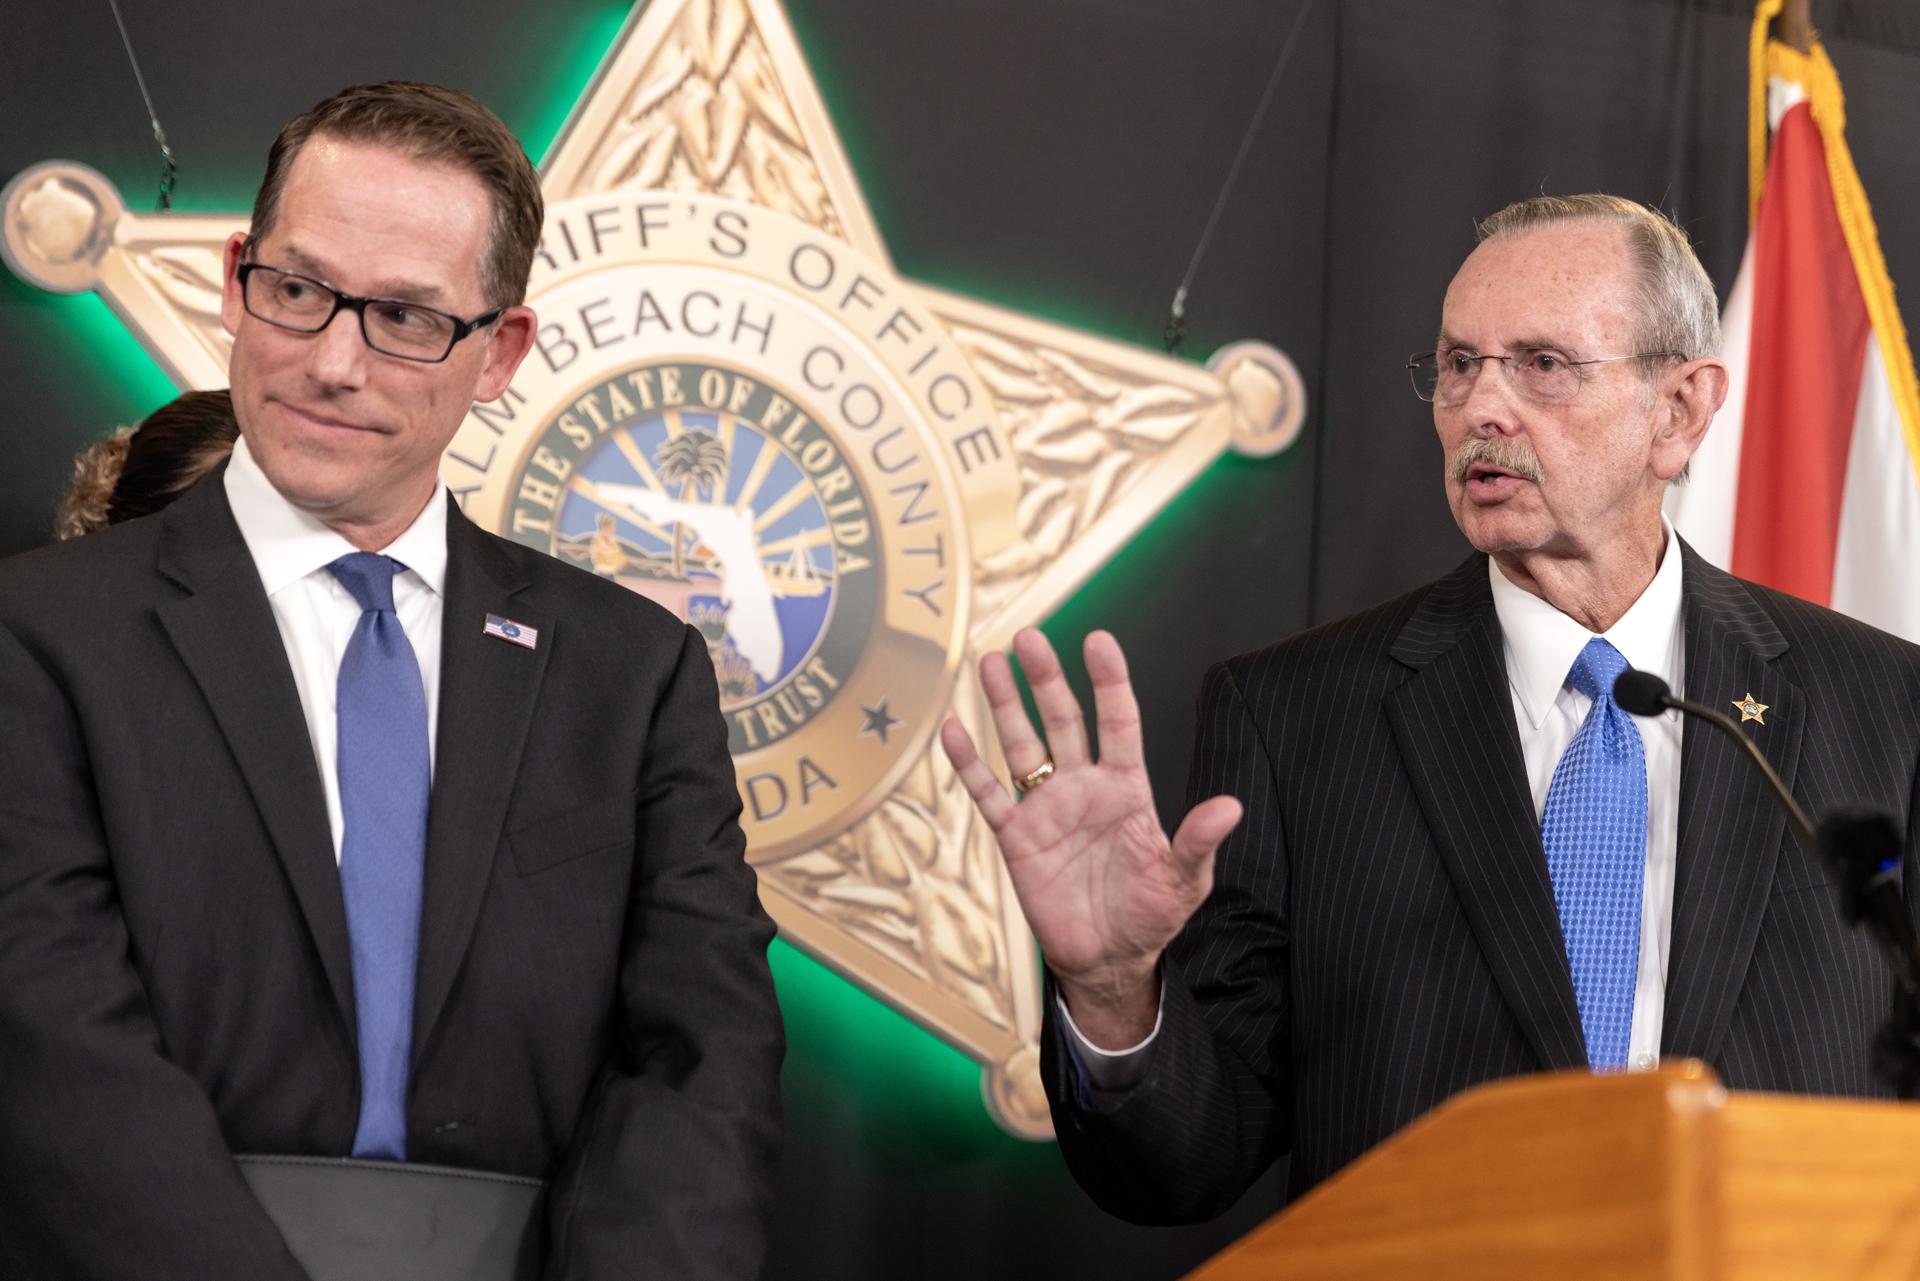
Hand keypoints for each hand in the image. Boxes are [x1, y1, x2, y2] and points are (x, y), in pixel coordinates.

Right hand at [940, 628, 1241, 1046]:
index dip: (1109, 682)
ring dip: (1005, 705)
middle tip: (1028, 637)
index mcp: (1127, 788)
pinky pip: (988, 794)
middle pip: (1063, 721)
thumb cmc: (1150, 914)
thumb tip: (1230, 806)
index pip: (1118, 722)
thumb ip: (1198, 841)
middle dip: (1045, 680)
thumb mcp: (1183, 880)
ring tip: (989, 662)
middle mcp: (1084, 786)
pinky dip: (969, 764)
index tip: (1098, 641)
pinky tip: (953, 730)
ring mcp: (1046, 807)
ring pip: (1022, 745)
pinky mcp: (1016, 836)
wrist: (1108, 958)